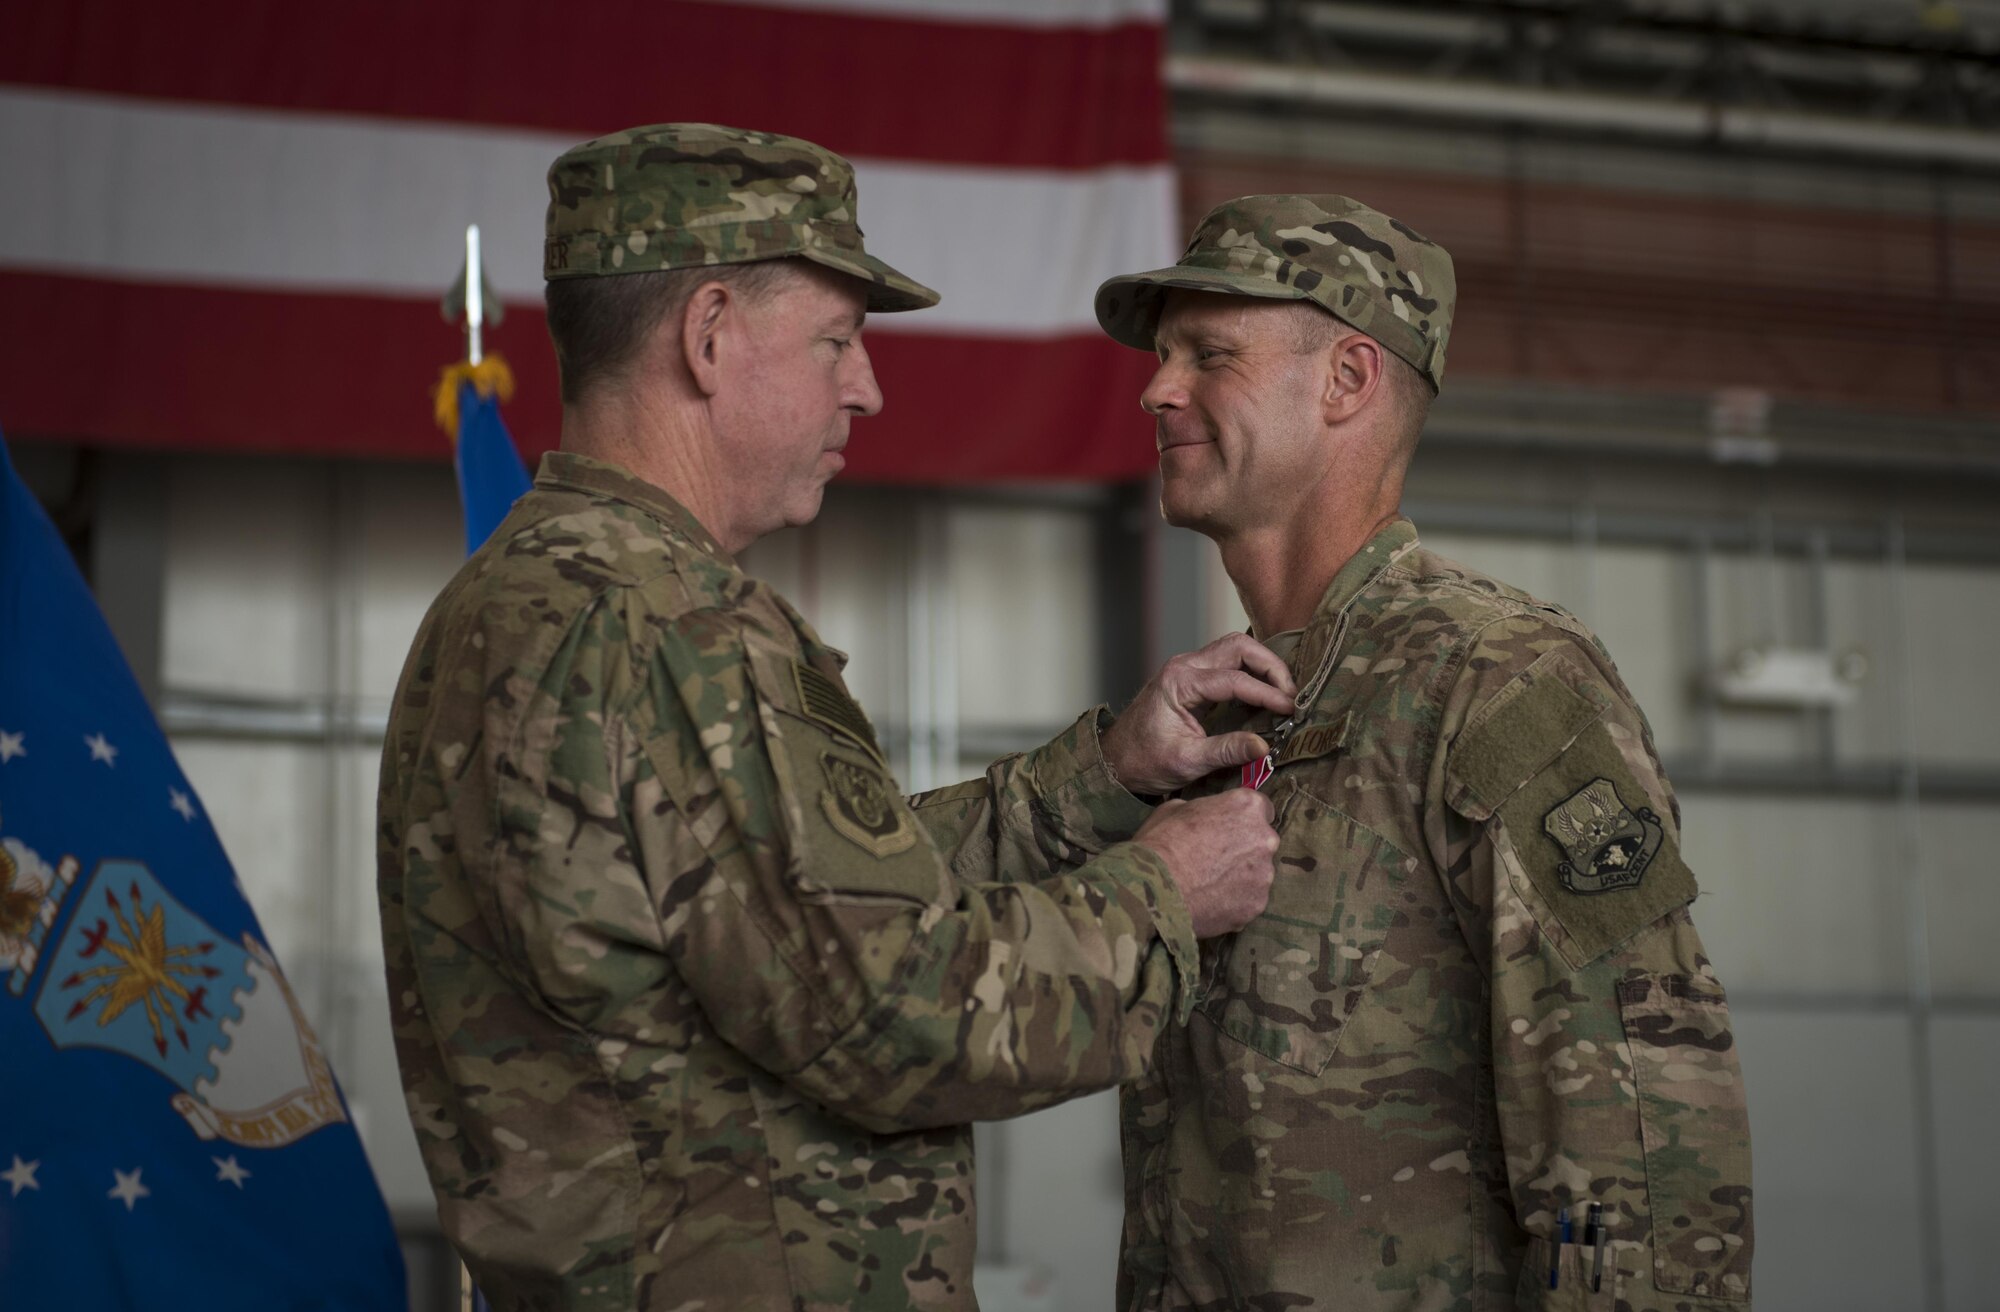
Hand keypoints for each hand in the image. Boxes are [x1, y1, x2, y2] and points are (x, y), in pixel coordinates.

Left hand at [1101, 634, 1296, 795]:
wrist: (1116, 760)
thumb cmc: (1144, 760)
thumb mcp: (1188, 761)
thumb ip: (1227, 751)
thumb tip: (1265, 746)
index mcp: (1180, 682)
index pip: (1235, 679)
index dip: (1268, 693)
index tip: (1290, 709)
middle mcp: (1184, 666)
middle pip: (1239, 647)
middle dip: (1271, 667)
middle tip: (1292, 694)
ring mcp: (1187, 667)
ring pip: (1235, 648)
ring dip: (1262, 666)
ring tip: (1283, 692)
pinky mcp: (1192, 676)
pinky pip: (1228, 661)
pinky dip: (1251, 671)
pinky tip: (1265, 692)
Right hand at [1132, 791, 1278, 937]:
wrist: (1155, 888)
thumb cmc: (1161, 841)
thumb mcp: (1175, 808)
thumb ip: (1203, 810)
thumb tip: (1204, 818)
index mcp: (1247, 807)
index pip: (1261, 808)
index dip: (1242, 818)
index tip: (1228, 828)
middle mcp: (1265, 839)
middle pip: (1261, 842)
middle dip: (1244, 848)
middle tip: (1215, 859)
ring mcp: (1264, 875)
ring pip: (1257, 874)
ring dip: (1241, 877)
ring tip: (1209, 885)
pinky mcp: (1257, 905)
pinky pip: (1248, 900)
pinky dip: (1234, 901)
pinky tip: (1210, 902)